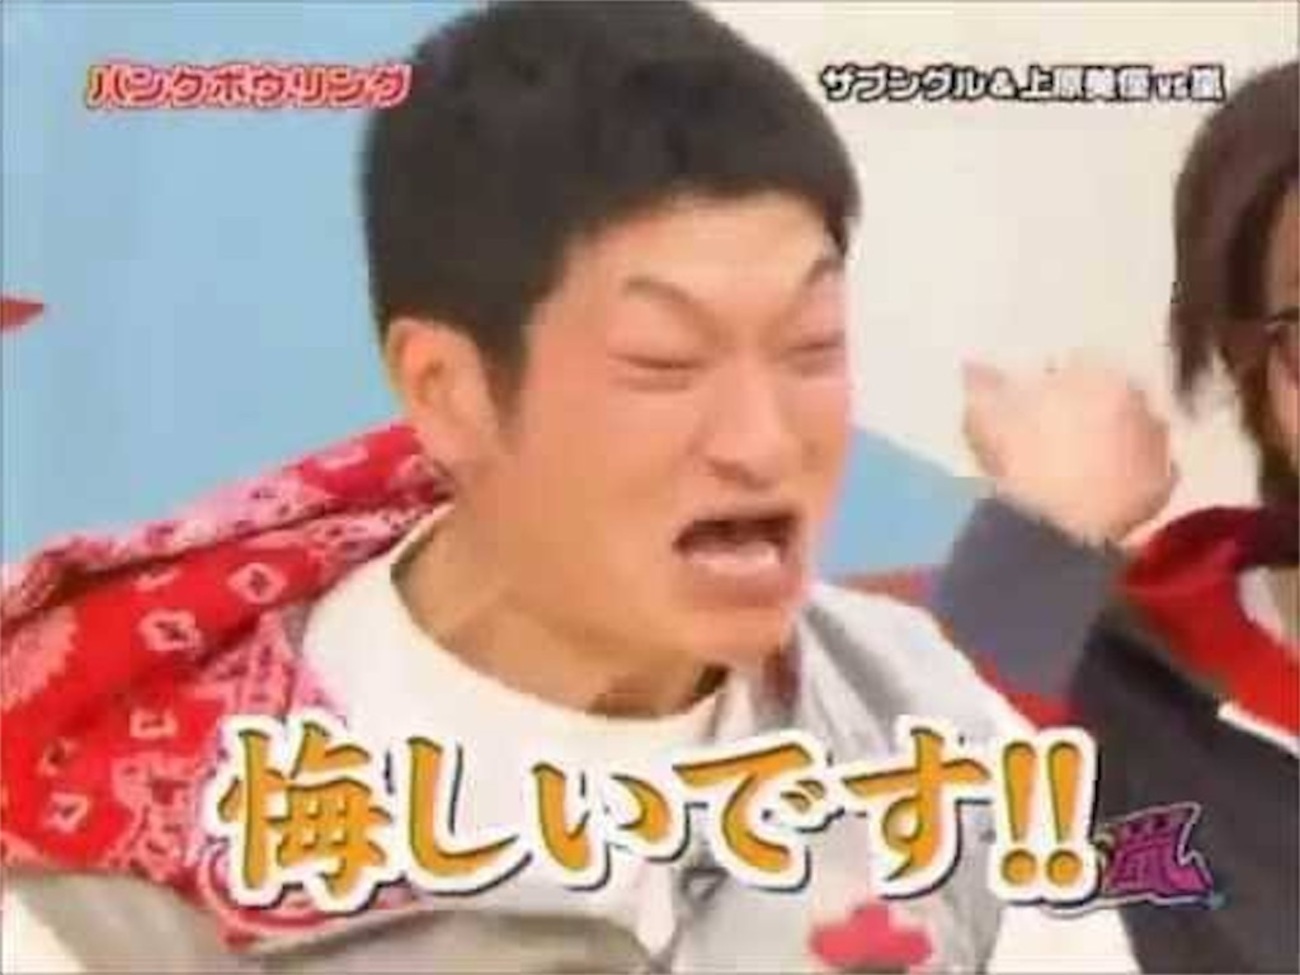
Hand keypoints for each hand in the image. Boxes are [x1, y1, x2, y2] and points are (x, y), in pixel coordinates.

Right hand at [962, 354, 1176, 545]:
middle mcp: (1139, 399)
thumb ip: (982, 384)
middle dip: (1090, 410)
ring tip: (1079, 466)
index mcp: (1098, 372)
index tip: (1034, 405)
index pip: (1077, 364)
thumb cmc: (1019, 460)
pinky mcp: (1162, 485)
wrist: (1055, 525)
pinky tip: (1104, 490)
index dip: (1052, 384)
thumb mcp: (985, 415)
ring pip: (1133, 431)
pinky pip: (1148, 473)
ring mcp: (1156, 443)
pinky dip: (1131, 477)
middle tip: (1057, 437)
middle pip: (1112, 395)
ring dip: (1115, 440)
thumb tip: (972, 364)